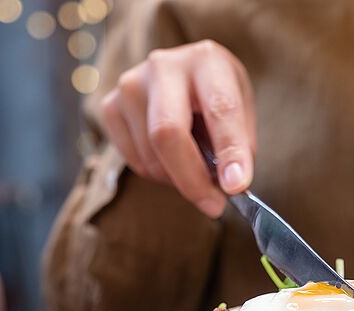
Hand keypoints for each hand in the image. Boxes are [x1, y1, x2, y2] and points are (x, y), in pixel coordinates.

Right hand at [100, 40, 256, 216]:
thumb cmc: (216, 98)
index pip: (219, 109)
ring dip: (178, 179)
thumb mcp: (242, 113)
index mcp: (207, 62)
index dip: (229, 152)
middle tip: (213, 205)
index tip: (236, 186)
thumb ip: (239, 147)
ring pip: (151, 156)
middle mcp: (163, 66)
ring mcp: (130, 85)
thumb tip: (230, 185)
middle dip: (192, 179)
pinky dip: (159, 175)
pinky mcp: (110, 107)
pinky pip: (135, 162)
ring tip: (195, 169)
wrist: (183, 77)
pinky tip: (171, 160)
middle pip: (167, 132)